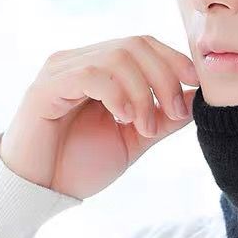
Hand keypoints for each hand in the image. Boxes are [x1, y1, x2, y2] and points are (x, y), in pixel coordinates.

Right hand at [0, 35, 199, 199]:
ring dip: (142, 91)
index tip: (196, 84)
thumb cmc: (82, 164)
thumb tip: (196, 96)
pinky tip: (123, 118)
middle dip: (164, 77)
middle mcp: (80, 61)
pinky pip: (90, 75)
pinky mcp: (44, 88)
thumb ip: (162, 118)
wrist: (41, 193)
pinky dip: (116, 94)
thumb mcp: (134, 139)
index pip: (143, 44)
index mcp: (102, 69)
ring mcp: (60, 71)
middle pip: (135, 45)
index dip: (174, 58)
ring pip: (116, 57)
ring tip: (144, 127)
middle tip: (174, 112)